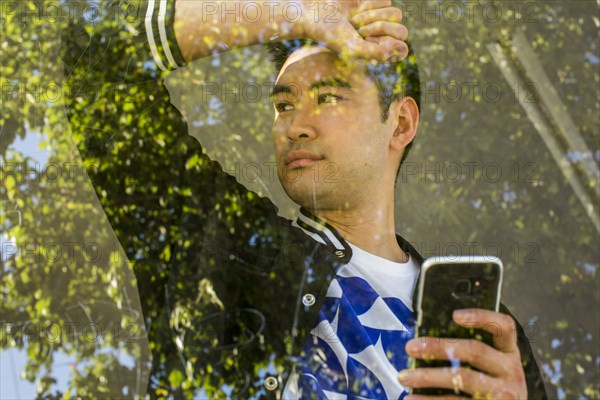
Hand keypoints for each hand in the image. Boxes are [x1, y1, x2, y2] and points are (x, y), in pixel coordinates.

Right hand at [298, 0, 408, 61]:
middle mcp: (383, 38)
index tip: (369, 42)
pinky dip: (369, 4)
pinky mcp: (375, 3)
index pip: (402, 49)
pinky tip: (355, 8)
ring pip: (396, 14)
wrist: (316, 13)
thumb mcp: (352, 48)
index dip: (389, 44)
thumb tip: (401, 47)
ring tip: (354, 21)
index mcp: (379, 54)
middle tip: (359, 30)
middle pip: (402, 31)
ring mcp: (381, 19)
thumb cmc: (331, 35)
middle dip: (379, 28)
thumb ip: (377, 53)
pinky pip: (386, 0)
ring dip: (372, 16)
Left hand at [398, 309, 527, 398]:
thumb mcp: (492, 365)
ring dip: (428, 376)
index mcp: (508, 352)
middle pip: (474, 351)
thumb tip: (426, 340)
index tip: (455, 315)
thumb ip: (470, 352)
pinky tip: (413, 399)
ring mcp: (503, 393)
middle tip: (411, 347)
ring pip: (462, 379)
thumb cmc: (493, 385)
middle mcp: (510, 370)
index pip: (504, 327)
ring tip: (404, 377)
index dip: (482, 317)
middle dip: (438, 347)